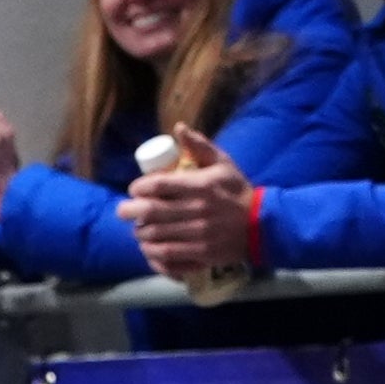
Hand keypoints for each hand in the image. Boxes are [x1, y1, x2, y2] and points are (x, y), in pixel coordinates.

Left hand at [118, 126, 253, 278]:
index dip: (139, 187)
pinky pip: (167, 255)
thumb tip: (178, 128)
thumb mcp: (223, 163)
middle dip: (130, 211)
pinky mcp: (200, 253)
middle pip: (151, 212)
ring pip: (155, 235)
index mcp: (201, 186)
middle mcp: (197, 210)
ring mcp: (198, 234)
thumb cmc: (237, 191)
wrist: (261, 225)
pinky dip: (152, 253)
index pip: (159, 186)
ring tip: (138, 229)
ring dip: (140, 233)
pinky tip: (148, 248)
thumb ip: (200, 146)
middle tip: (123, 211)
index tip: (134, 189)